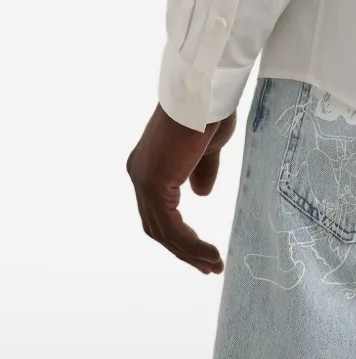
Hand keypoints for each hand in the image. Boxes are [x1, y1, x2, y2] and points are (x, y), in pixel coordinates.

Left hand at [126, 105, 236, 273]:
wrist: (205, 93)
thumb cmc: (209, 111)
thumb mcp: (207, 148)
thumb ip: (201, 171)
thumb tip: (200, 194)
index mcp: (150, 165)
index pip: (159, 210)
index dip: (180, 233)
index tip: (202, 249)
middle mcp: (139, 174)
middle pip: (157, 225)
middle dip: (183, 249)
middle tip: (207, 266)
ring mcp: (143, 180)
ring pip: (162, 230)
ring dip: (188, 252)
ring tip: (212, 265)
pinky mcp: (154, 184)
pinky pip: (170, 226)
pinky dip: (189, 244)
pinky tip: (208, 252)